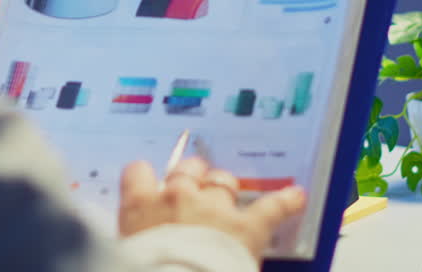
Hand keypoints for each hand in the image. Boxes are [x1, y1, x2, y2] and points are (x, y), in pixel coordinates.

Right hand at [118, 157, 305, 261]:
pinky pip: (271, 207)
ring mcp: (214, 209)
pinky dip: (285, 202)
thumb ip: (136, 236)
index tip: (149, 186)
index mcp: (140, 206)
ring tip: (230, 194)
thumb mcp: (126, 252)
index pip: (138, 172)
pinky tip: (295, 196)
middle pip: (186, 170)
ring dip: (225, 188)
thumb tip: (138, 240)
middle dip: (191, 177)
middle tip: (193, 190)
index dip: (145, 179)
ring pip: (223, 182)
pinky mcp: (247, 227)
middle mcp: (177, 197)